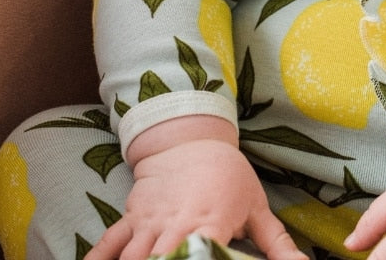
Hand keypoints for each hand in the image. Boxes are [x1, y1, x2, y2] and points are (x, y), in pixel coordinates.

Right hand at [85, 138, 305, 259]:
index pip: (202, 258)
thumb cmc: (230, 176)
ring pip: (133, 259)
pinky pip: (108, 244)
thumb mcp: (257, 207)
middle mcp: (177, 227)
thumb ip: (276, 243)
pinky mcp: (131, 218)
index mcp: (212, 226)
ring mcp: (150, 223)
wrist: (193, 137)